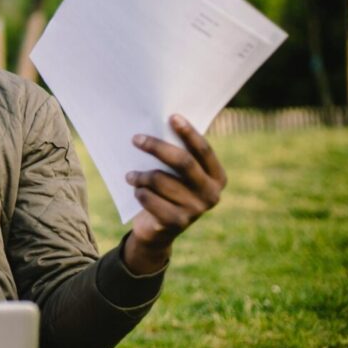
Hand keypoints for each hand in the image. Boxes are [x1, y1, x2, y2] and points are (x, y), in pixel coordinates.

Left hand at [123, 114, 226, 273]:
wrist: (158, 230)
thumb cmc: (168, 191)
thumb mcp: (178, 174)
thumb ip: (178, 155)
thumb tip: (160, 123)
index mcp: (217, 178)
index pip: (204, 150)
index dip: (189, 133)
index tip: (172, 117)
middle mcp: (212, 194)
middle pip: (183, 162)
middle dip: (157, 147)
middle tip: (136, 139)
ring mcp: (196, 210)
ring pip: (160, 180)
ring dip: (140, 175)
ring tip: (130, 175)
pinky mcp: (176, 223)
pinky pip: (149, 198)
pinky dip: (139, 192)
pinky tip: (137, 192)